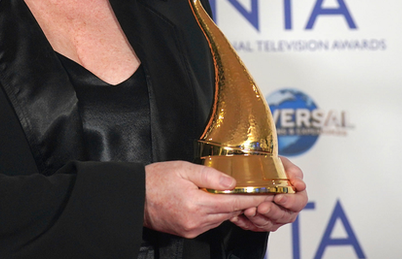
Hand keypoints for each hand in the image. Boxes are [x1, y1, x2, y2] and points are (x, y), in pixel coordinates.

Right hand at [143, 161, 272, 237]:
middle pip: (229, 212)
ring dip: (228, 208)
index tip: (267, 195)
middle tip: (256, 192)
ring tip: (235, 195)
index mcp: (196, 203)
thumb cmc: (155, 180)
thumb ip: (209, 175)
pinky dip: (215, 213)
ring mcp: (192, 229)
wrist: (134, 198)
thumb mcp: (182, 169)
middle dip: (243, 203)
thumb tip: (232, 182)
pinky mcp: (188, 232)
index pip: (233, 203)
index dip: (253, 199)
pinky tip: (214, 202)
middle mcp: (196, 220)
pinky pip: (209, 223)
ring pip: (220, 218)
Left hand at [229, 156, 308, 231]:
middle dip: (271, 211)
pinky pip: (253, 226)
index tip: (279, 197)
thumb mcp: (285, 166)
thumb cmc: (275, 169)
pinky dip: (245, 222)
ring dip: (258, 218)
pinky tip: (238, 216)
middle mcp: (287, 212)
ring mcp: (274, 220)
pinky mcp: (260, 224)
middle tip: (262, 206)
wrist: (258, 173)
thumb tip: (299, 183)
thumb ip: (293, 173)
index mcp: (296, 198)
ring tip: (249, 210)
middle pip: (283, 216)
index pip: (298, 203)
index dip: (289, 201)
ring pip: (268, 224)